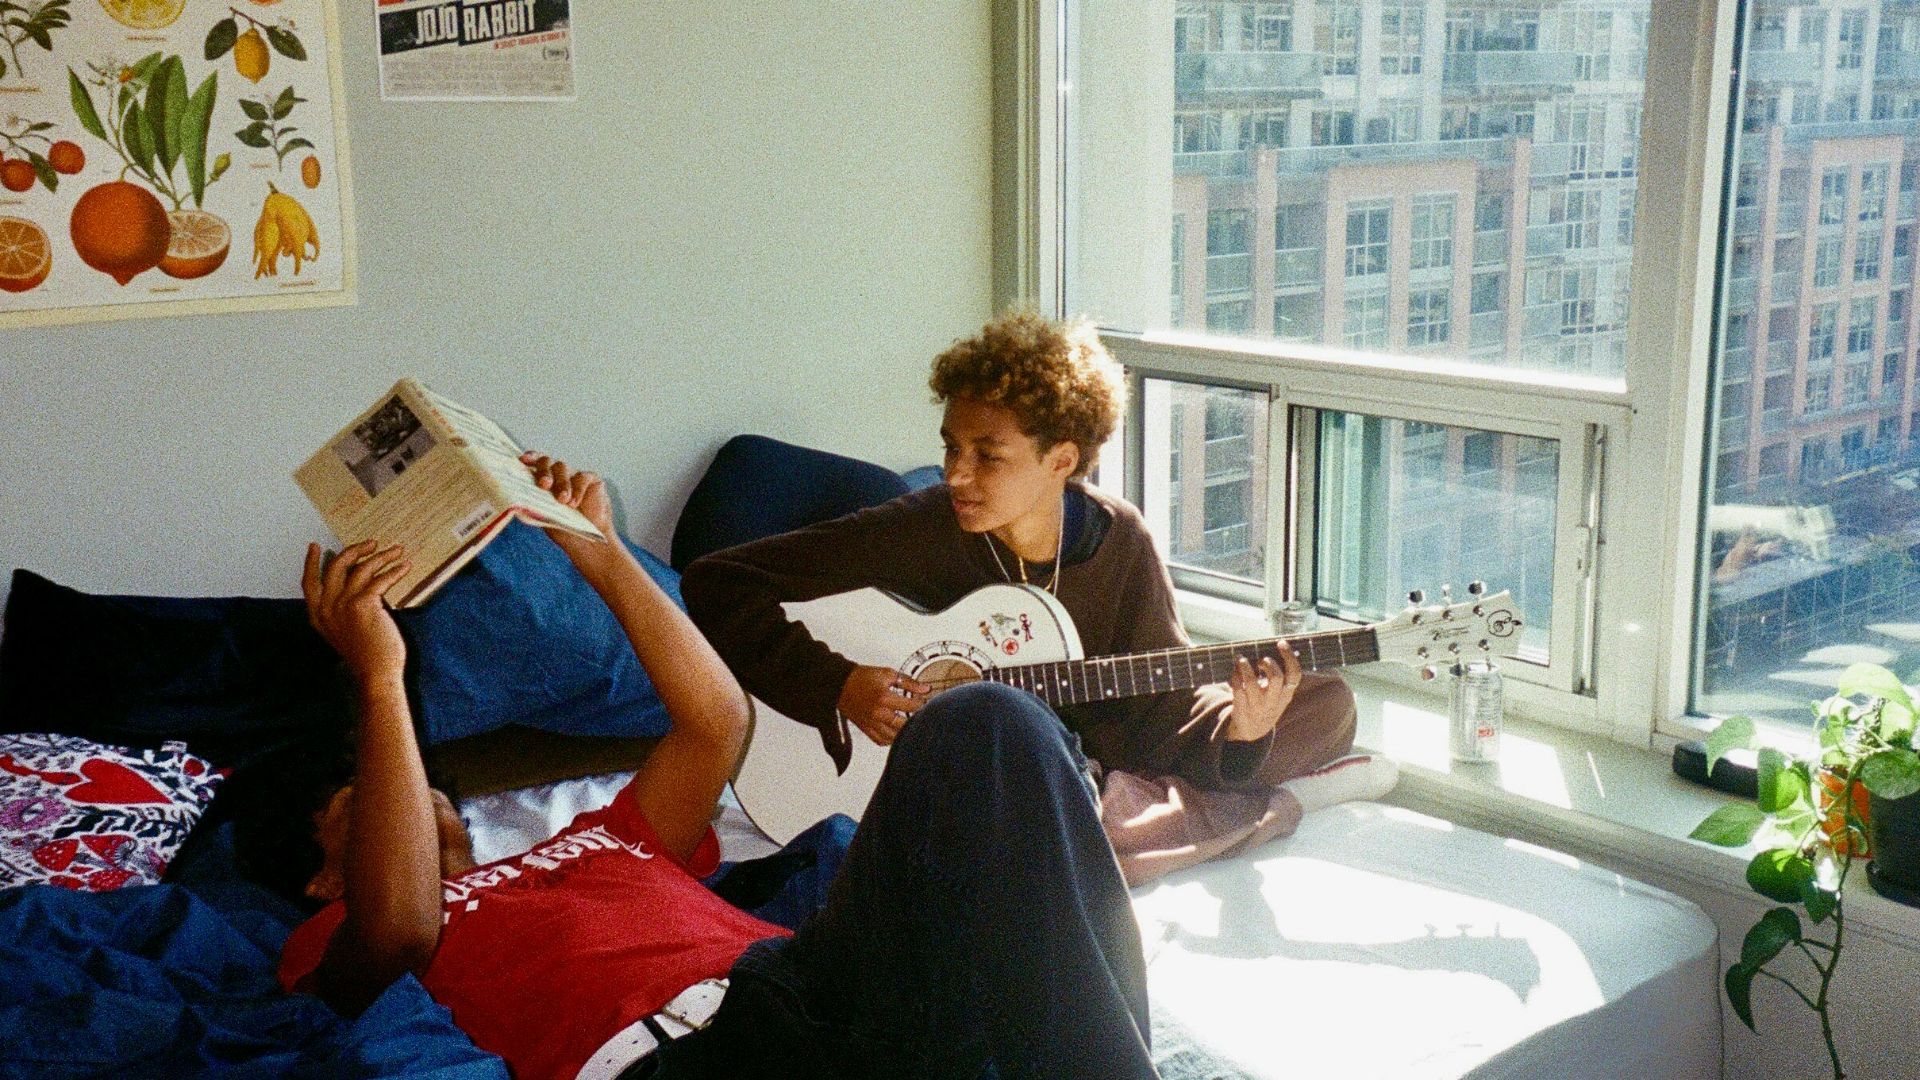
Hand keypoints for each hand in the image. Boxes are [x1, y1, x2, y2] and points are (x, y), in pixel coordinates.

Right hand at [303, 540, 409, 684]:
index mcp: (318, 616)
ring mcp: (343, 605)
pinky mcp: (363, 604)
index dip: (311, 563)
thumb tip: (355, 583)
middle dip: (354, 550)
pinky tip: (405, 566)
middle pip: (336, 567)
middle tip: (371, 544)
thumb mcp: (343, 632)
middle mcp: (327, 608)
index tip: (315, 546)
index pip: (309, 583)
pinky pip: (380, 579)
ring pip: (361, 568)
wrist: (375, 673)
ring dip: (381, 556)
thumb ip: (341, 611)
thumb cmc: (366, 656)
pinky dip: (395, 570)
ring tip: (396, 551)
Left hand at [521, 452, 616, 564]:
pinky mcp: (591, 480)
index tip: (523, 460)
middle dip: (544, 471)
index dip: (529, 458)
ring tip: (563, 501)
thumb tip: (517, 498)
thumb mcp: (544, 516)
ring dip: (561, 483)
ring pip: (562, 467)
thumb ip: (533, 504)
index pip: (533, 463)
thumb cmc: (564, 529)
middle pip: (547, 462)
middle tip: (544, 485)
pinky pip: (581, 478)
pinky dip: (577, 490)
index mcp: (542, 481)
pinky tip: (575, 503)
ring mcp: (573, 475)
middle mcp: (556, 475)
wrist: (587, 543)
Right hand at [836, 665, 931, 745]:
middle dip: (916, 720)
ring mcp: (872, 724)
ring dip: (904, 731)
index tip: (924, 701)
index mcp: (884, 698)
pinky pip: (881, 741)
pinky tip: (895, 732)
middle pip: (905, 725)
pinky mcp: (866, 729)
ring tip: (909, 724)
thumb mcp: (887, 674)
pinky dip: (891, 739)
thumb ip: (908, 682)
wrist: (840, 684)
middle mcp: (878, 713)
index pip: (912, 706)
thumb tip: (925, 688)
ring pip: (895, 736)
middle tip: (920, 714)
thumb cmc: (862, 678)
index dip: (922, 703)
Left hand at [1224, 644, 1301, 741]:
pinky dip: (1235, 675)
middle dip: (1268, 663)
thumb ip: (1279, 677)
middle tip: (1261, 661)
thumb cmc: (1266, 704)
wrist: (1252, 731)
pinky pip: (1237, 688)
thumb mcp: (1278, 695)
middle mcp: (1273, 700)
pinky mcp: (1241, 707)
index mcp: (1286, 694)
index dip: (1289, 657)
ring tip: (1241, 659)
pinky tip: (1235, 671)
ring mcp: (1257, 705)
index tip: (1281, 643)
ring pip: (1251, 682)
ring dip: (1245, 667)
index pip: (1294, 674)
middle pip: (1276, 677)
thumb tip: (1274, 647)